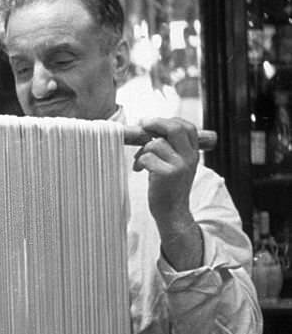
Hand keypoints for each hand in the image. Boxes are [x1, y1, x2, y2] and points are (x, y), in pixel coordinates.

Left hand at [133, 116, 202, 269]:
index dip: (169, 120)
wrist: (172, 213)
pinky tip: (139, 170)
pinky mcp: (166, 174)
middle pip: (174, 128)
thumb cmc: (169, 188)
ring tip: (140, 162)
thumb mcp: (177, 165)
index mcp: (193, 154)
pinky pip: (147, 157)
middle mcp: (190, 158)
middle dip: (155, 123)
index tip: (152, 123)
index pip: (187, 126)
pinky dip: (138, 162)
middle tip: (142, 125)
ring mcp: (179, 166)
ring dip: (142, 150)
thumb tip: (149, 127)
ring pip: (155, 143)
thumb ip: (171, 148)